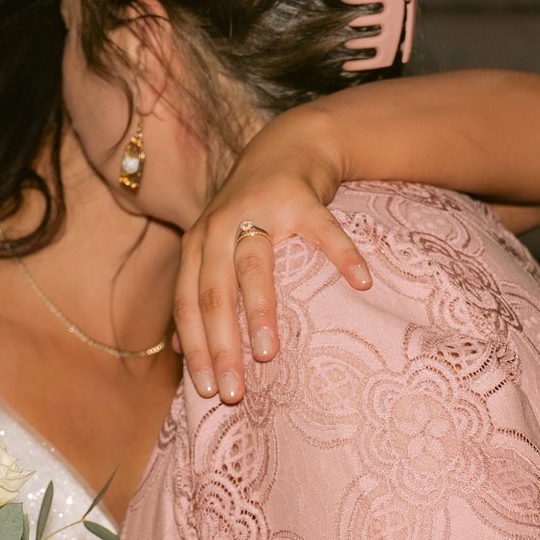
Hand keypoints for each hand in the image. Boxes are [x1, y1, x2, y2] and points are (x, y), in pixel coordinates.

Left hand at [177, 106, 371, 403]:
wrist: (288, 145)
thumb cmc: (250, 211)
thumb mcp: (214, 248)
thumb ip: (197, 294)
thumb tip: (178, 352)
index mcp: (197, 246)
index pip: (188, 305)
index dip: (195, 350)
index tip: (207, 393)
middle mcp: (218, 227)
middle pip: (214, 294)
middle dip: (222, 346)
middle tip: (235, 392)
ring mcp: (259, 211)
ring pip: (255, 266)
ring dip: (259, 312)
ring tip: (268, 354)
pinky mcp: (300, 198)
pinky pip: (323, 231)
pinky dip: (343, 255)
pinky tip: (361, 283)